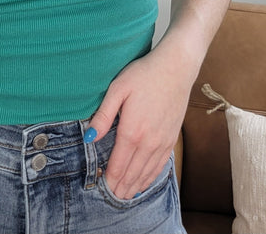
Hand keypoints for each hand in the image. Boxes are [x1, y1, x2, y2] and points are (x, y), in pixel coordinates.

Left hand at [84, 47, 192, 198]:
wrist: (175, 69)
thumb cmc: (143, 75)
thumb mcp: (118, 89)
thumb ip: (103, 115)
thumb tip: (90, 137)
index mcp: (132, 130)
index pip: (118, 163)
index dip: (110, 177)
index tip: (103, 187)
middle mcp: (148, 141)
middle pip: (132, 171)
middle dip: (121, 186)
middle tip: (113, 196)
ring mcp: (162, 141)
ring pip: (147, 171)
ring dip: (135, 185)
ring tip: (126, 195)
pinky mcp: (171, 138)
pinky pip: (161, 164)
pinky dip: (151, 176)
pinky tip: (146, 181)